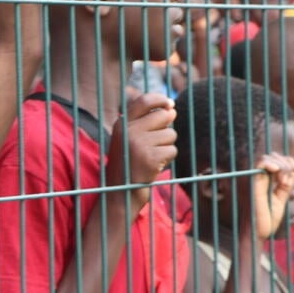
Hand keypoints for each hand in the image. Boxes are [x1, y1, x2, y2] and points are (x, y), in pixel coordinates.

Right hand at [106, 92, 176, 212]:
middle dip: (166, 129)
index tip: (170, 103)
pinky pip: (172, 151)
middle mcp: (128, 132)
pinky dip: (167, 160)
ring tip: (151, 157)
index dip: (160, 99)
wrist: (120, 193)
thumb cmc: (128, 165)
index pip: (143, 101)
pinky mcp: (151, 158)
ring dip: (166, 146)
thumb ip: (146, 123)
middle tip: (155, 144)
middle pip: (163, 116)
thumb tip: (172, 109)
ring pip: (171, 134)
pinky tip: (154, 166)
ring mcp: (139, 145)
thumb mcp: (129, 140)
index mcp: (121, 125)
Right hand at [245, 153, 293, 239]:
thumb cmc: (266, 220)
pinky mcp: (251, 182)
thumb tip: (292, 171)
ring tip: (285, 181)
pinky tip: (276, 171)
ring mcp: (254, 179)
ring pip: (268, 158)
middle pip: (273, 156)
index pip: (277, 161)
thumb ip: (286, 185)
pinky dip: (269, 163)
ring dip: (281, 165)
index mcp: (266, 181)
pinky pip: (259, 164)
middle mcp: (259, 178)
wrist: (257, 233)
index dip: (290, 162)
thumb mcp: (281, 199)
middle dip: (288, 162)